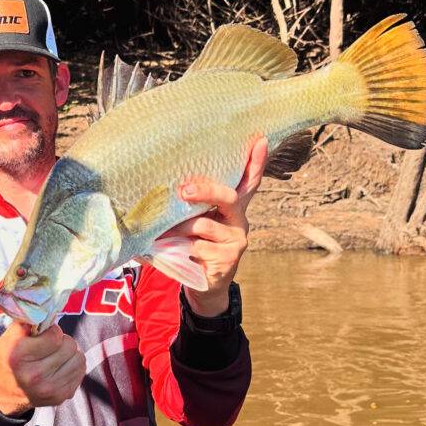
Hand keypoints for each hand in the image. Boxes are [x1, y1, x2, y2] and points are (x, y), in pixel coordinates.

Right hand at [0, 322, 85, 415]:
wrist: (5, 392)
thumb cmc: (10, 358)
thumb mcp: (9, 336)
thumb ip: (27, 320)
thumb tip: (48, 306)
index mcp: (19, 356)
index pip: (55, 335)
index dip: (52, 331)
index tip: (44, 335)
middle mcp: (34, 376)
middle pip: (70, 345)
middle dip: (62, 342)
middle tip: (51, 346)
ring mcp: (49, 389)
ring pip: (79, 358)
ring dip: (70, 354)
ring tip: (57, 356)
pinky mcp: (61, 396)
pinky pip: (81, 371)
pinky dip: (73, 366)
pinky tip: (60, 368)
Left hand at [165, 137, 267, 316]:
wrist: (204, 285)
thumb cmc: (195, 245)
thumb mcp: (195, 221)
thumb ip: (191, 206)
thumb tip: (167, 186)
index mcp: (233, 207)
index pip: (249, 181)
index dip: (257, 162)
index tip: (260, 139)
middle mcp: (240, 220)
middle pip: (228, 197)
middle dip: (205, 191)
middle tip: (183, 190)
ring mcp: (237, 240)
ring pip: (204, 225)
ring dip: (180, 229)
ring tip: (165, 233)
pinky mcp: (228, 259)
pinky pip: (199, 247)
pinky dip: (181, 248)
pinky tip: (176, 252)